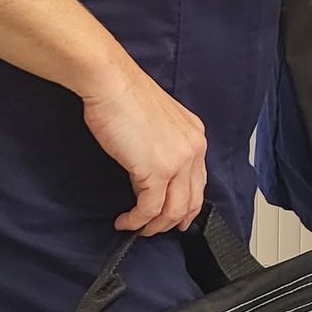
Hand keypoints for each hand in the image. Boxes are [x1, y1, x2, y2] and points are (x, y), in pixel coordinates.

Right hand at [79, 60, 207, 235]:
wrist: (111, 82)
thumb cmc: (125, 95)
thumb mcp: (158, 121)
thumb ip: (163, 146)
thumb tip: (150, 170)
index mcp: (195, 136)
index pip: (199, 181)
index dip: (188, 204)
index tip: (176, 217)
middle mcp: (193, 149)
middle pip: (191, 200)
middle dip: (174, 221)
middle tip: (157, 230)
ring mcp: (177, 161)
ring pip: (173, 210)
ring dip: (154, 226)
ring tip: (138, 228)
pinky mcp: (156, 170)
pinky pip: (149, 208)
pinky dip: (137, 221)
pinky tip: (126, 222)